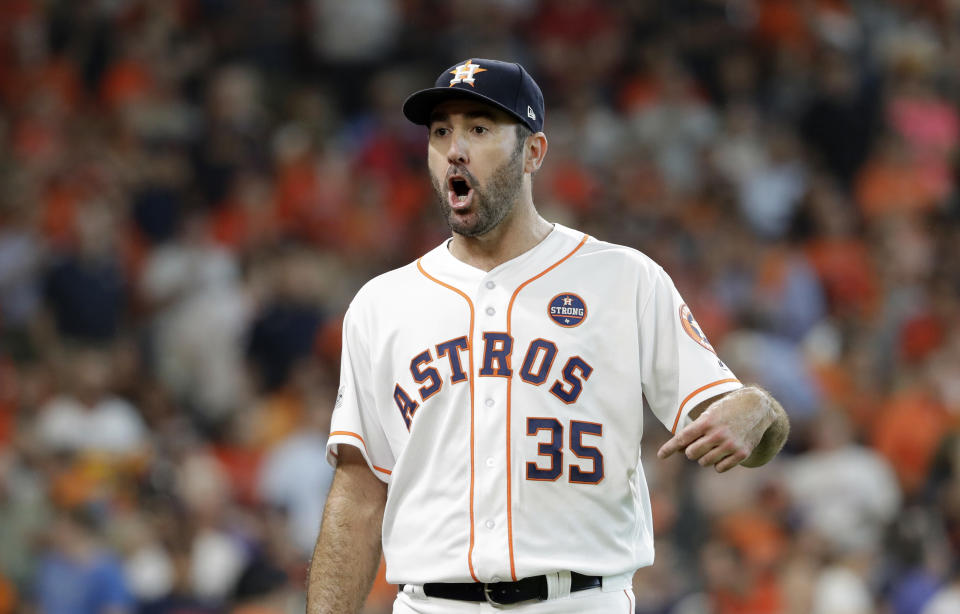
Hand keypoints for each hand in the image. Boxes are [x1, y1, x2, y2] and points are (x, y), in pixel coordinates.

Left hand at [657, 387, 777, 471]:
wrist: (757, 407)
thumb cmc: (727, 409)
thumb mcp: (710, 413)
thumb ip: (696, 430)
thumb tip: (679, 448)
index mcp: (707, 421)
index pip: (683, 437)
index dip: (670, 448)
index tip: (660, 455)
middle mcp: (718, 434)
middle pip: (691, 453)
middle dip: (691, 451)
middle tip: (698, 444)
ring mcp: (731, 445)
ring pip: (704, 462)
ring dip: (704, 457)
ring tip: (713, 446)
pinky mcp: (742, 453)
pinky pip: (720, 468)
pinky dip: (718, 464)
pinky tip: (722, 453)